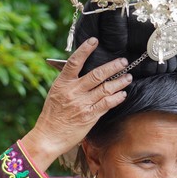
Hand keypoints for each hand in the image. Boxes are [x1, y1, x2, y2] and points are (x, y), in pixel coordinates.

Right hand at [21, 38, 132, 171]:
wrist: (49, 136)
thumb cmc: (52, 115)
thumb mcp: (55, 93)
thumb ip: (67, 82)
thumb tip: (79, 69)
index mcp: (62, 83)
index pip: (74, 62)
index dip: (85, 50)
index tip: (94, 40)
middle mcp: (73, 91)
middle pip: (97, 74)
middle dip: (113, 66)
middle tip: (123, 61)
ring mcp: (82, 104)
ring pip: (105, 88)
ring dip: (119, 81)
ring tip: (128, 77)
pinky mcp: (89, 116)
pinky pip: (107, 104)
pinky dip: (116, 98)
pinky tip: (122, 94)